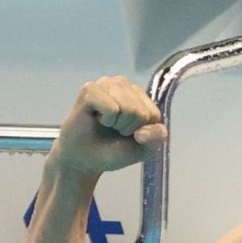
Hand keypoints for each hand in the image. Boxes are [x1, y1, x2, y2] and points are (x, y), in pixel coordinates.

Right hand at [49, 76, 167, 178]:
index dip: (141, 132)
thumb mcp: (143, 148)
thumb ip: (156, 138)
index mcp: (140, 96)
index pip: (153, 115)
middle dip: (128, 128)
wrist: (85, 158)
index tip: (127, 133)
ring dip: (116, 124)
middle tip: (113, 129)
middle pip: (140, 112)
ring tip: (106, 123)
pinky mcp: (91, 89)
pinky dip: (105, 120)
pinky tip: (96, 118)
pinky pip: (111, 108)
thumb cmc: (113, 150)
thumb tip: (143, 132)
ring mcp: (106, 84)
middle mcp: (124, 85)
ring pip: (128, 108)